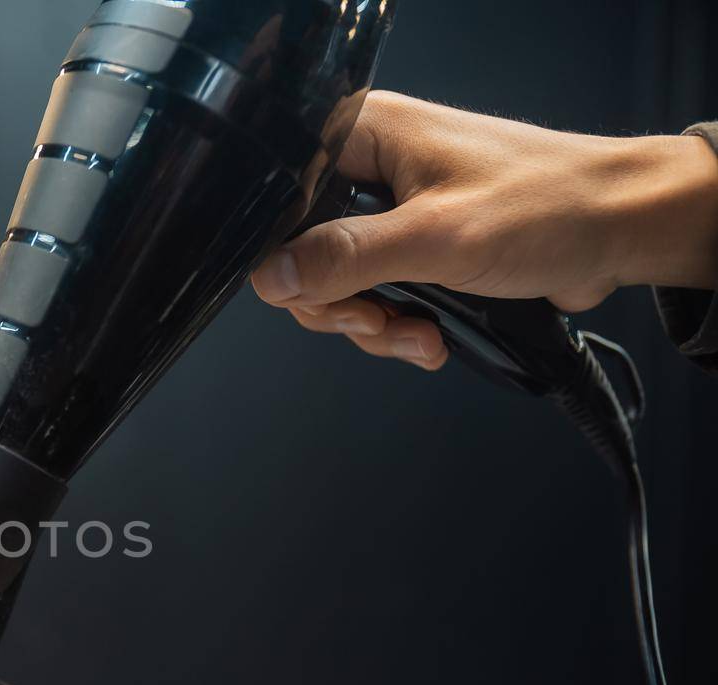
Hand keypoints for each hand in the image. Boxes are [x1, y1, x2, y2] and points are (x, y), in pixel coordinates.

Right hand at [249, 91, 717, 369]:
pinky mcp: (418, 243)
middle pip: (304, 253)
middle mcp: (372, 166)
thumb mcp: (436, 237)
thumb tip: (271, 276)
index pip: (282, 197)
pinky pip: (377, 294)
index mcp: (365, 135)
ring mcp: (394, 207)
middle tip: (379, 321)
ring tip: (417, 337)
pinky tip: (429, 338)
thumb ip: (346, 257)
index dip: (289, 256)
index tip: (324, 294)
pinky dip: (397, 327)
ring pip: (339, 284)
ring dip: (374, 324)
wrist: (624, 228)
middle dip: (339, 304)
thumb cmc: (551, 206)